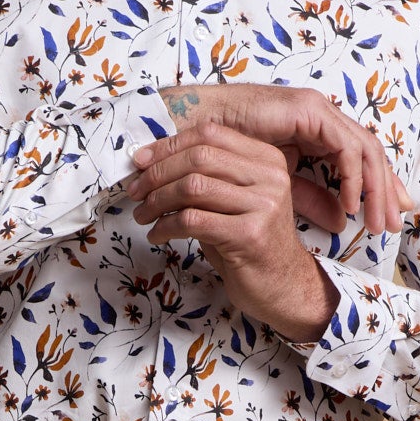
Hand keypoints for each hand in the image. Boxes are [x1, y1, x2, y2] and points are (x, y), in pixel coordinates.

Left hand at [129, 110, 336, 341]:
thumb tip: (152, 163)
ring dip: (157, 201)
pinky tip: (158, 234)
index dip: (169, 145)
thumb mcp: (233, 201)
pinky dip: (165, 226)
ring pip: (193, 187)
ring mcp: (263, 206)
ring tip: (143, 215)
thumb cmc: (249, 244)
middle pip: (199, 157)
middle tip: (136, 191)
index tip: (141, 161)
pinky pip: (193, 220)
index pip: (210, 134)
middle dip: (157, 173)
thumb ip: (206, 177)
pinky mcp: (250, 235)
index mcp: (267, 159)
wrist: (283, 286)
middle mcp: (270, 177)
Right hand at [147, 83, 410, 237]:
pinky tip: (350, 202)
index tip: (388, 219)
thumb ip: (311, 198)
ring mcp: (319, 110)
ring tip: (375, 220)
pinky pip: (344, 146)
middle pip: (370, 154)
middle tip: (393, 225)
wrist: (199, 134)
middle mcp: (325, 117)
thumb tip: (341, 221)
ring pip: (365, 149)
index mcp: (320, 131)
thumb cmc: (231, 156)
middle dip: (386, 191)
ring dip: (375, 187)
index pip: (362, 159)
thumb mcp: (281, 184)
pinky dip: (351, 176)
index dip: (379, 188)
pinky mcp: (310, 110)